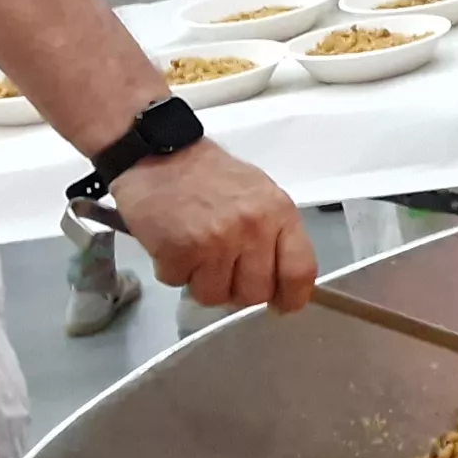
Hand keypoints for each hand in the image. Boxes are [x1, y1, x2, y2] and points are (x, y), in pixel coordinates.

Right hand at [106, 139, 316, 309]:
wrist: (158, 153)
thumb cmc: (208, 175)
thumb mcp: (258, 193)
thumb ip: (275, 234)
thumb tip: (283, 281)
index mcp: (278, 212)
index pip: (300, 271)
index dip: (292, 297)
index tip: (282, 304)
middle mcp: (252, 228)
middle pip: (255, 294)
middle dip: (236, 289)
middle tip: (221, 267)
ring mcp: (216, 241)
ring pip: (215, 296)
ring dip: (201, 281)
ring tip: (195, 250)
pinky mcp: (180, 250)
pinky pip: (179, 283)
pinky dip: (172, 270)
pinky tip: (173, 243)